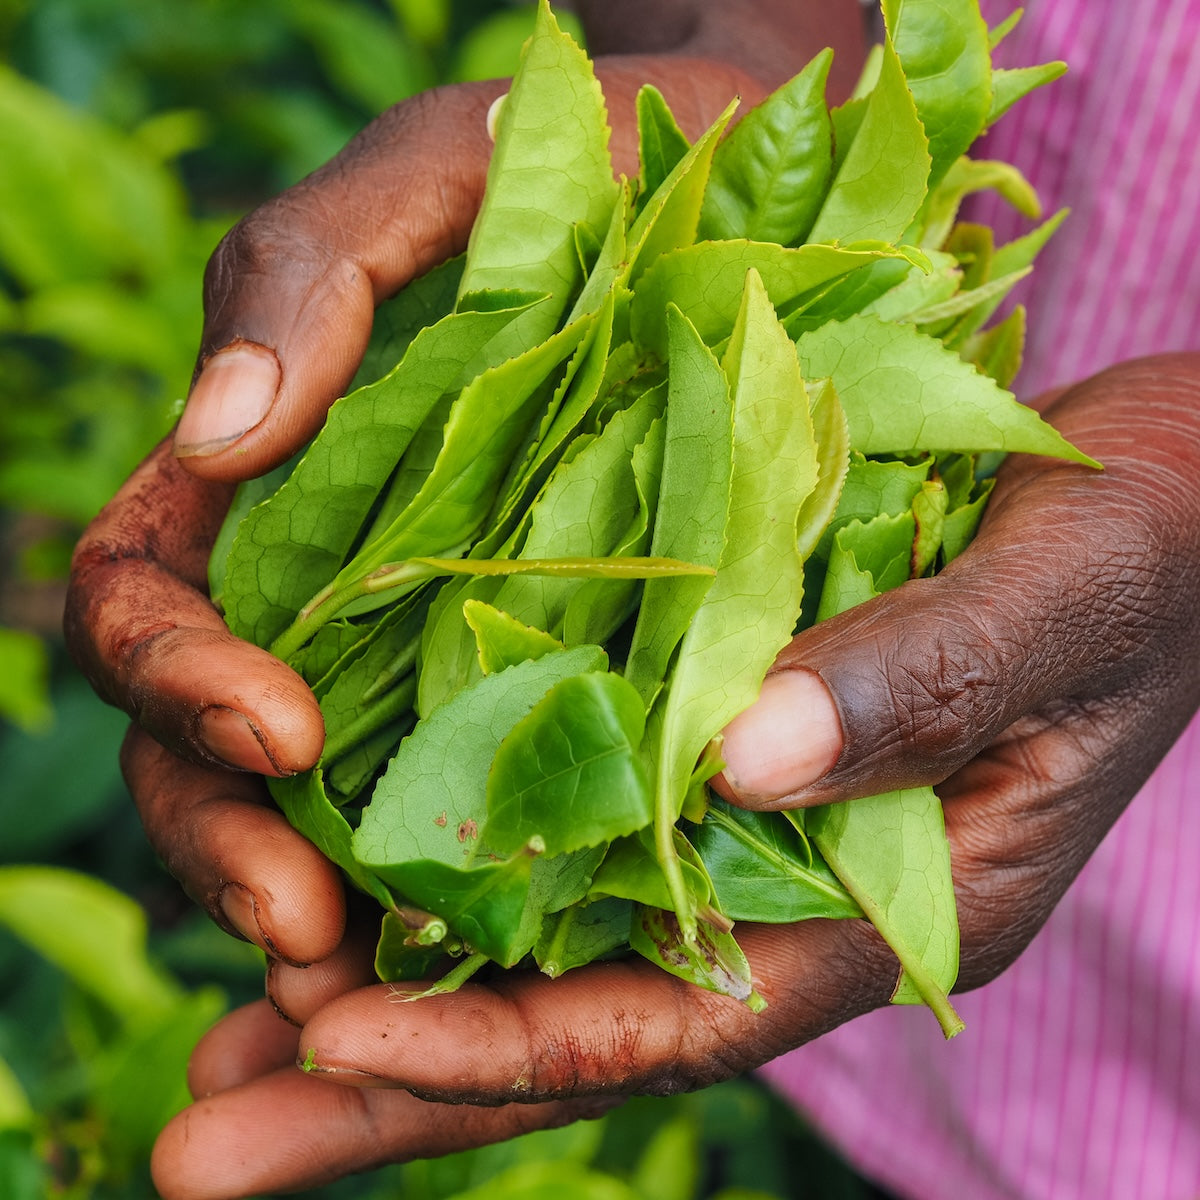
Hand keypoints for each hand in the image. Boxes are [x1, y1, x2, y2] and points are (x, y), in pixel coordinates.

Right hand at [64, 33, 816, 955]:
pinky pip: (490, 798)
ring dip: (335, 904)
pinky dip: (468, 885)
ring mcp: (441, 646)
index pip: (149, 605)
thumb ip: (309, 272)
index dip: (175, 680)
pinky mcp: (560, 678)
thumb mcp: (443, 173)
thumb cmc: (590, 158)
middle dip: (234, 847)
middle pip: (212, 752)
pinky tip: (503, 961)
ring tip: (385, 987)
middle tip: (311, 932)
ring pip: (337, 808)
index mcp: (274, 483)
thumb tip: (213, 431)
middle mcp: (339, 588)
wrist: (750, 190)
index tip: (277, 734)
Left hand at [147, 354, 1199, 1197]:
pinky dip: (457, 875)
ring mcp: (753, 826)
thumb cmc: (1142, 548)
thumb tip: (739, 764)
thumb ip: (921, 681)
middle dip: (393, 1087)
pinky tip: (338, 885)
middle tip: (208, 1137)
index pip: (673, 1015)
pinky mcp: (717, 742)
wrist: (1165, 496)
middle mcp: (800, 889)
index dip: (505, 1048)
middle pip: (579, 1019)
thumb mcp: (1057, 601)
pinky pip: (574, 834)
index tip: (329, 1055)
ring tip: (230, 1045)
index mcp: (894, 903)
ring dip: (396, 997)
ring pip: (554, 944)